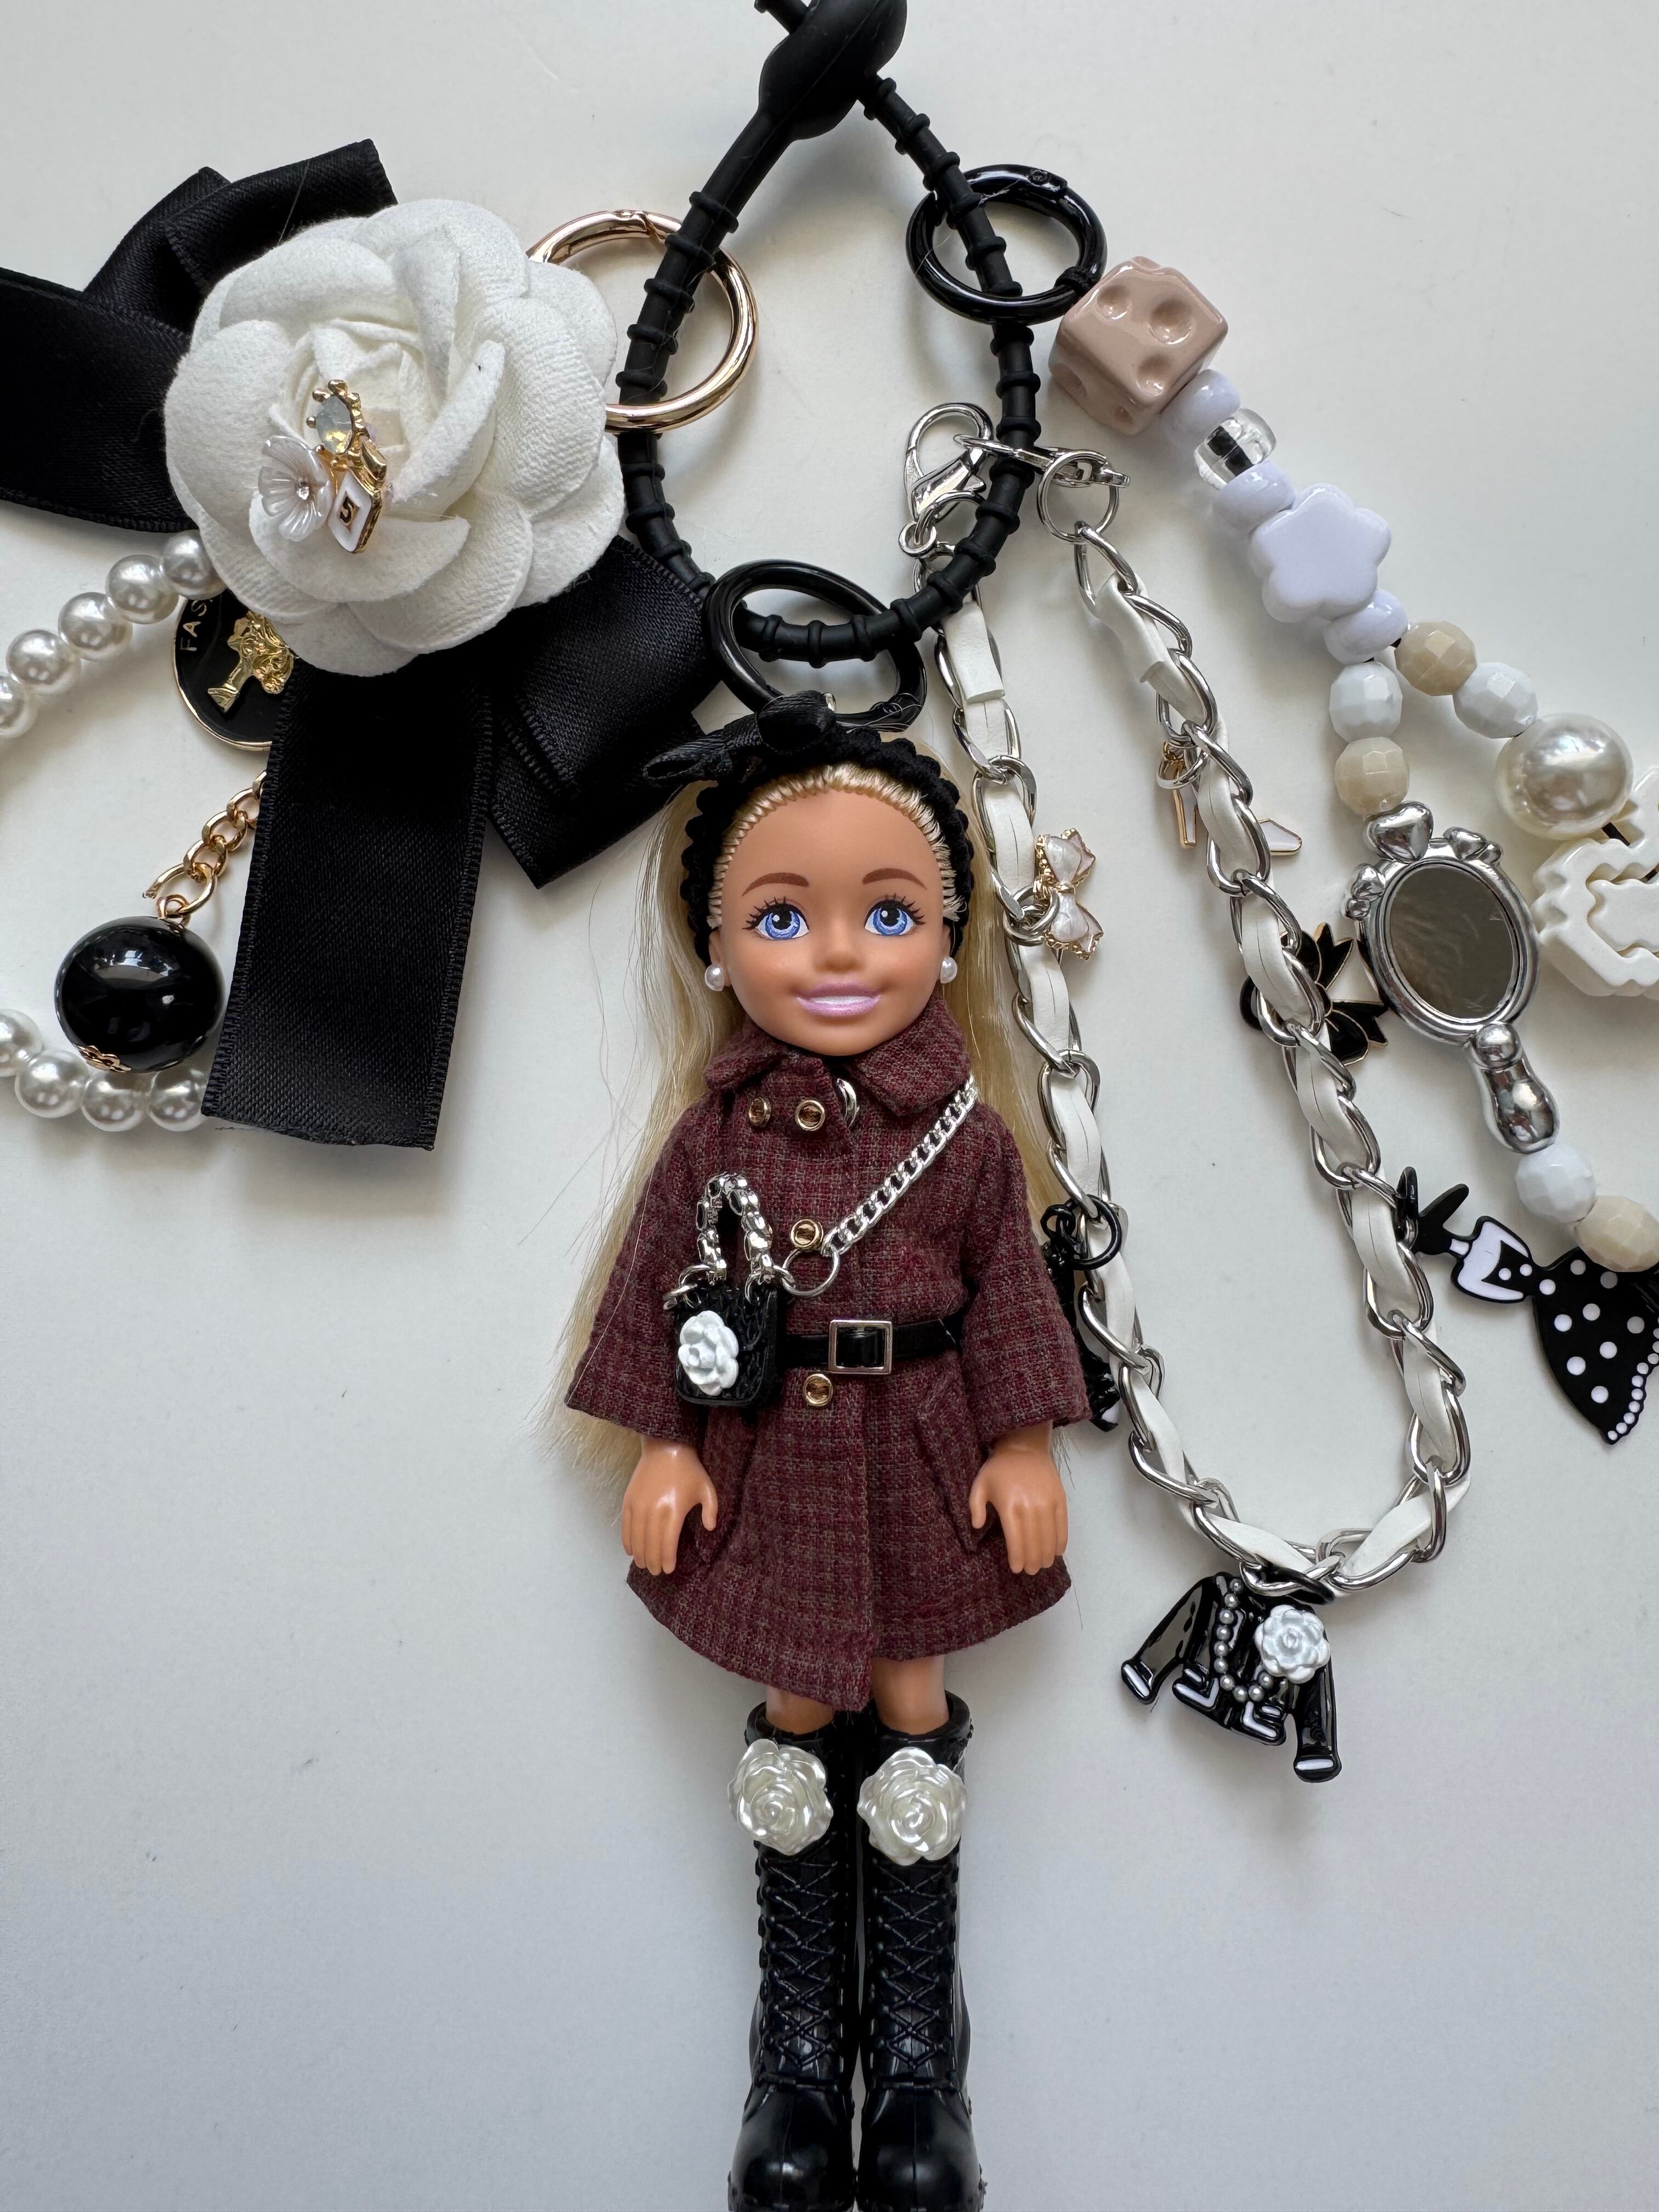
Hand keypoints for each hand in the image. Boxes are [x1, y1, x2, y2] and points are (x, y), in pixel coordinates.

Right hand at [621, 1440, 717, 1575]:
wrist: (665, 1448)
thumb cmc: (690, 1470)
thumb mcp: (707, 1489)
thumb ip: (711, 1510)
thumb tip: (709, 1529)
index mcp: (674, 1511)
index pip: (667, 1543)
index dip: (667, 1559)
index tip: (669, 1569)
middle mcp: (654, 1511)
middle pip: (650, 1544)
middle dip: (653, 1561)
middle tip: (656, 1572)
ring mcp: (639, 1506)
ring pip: (636, 1538)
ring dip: (639, 1554)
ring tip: (643, 1565)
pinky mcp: (628, 1500)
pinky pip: (626, 1526)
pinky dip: (627, 1540)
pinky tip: (630, 1551)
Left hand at [968, 1423, 1067, 1573]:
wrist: (1024, 1447)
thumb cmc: (999, 1469)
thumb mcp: (979, 1484)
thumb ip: (975, 1507)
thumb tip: (977, 1527)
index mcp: (1009, 1505)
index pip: (1015, 1539)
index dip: (1017, 1558)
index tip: (1017, 1569)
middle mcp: (1030, 1506)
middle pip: (1034, 1542)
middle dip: (1032, 1561)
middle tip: (1031, 1571)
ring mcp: (1047, 1502)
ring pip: (1049, 1537)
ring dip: (1047, 1555)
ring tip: (1043, 1565)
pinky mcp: (1060, 1498)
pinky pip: (1063, 1525)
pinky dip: (1061, 1541)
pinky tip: (1057, 1552)